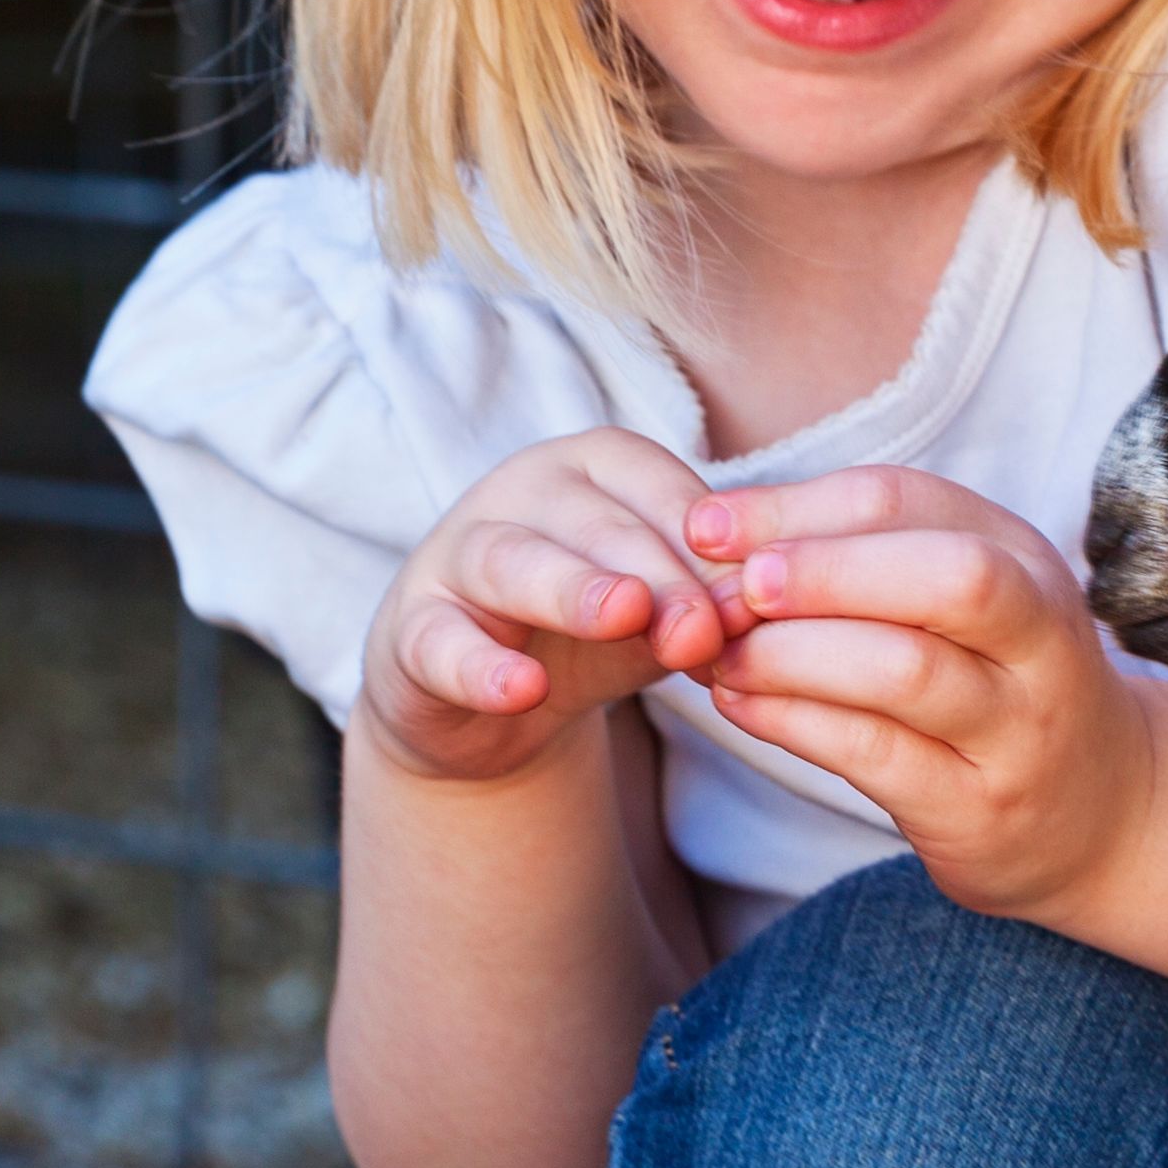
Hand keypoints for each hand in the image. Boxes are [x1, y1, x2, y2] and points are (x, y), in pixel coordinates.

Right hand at [356, 428, 739, 786]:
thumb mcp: (661, 617)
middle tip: (706, 628)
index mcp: (596, 468)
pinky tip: (522, 690)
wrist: (495, 699)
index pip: (659, 487)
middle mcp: (521, 492)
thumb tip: (751, 612)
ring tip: (625, 616)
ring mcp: (456, 556)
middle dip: (658, 575)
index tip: (755, 605)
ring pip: (512, 562)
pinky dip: (482, 667)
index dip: (711, 547)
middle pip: (595, 522)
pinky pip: (443, 642)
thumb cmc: (595, 631)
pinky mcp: (412, 630)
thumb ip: (702, 610)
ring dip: (572, 589)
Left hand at [687, 469, 1159, 918]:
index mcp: (1025, 560)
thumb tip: (715, 531)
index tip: (706, 528)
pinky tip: (742, 708)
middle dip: (821, 572)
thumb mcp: (957, 602)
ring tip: (719, 658)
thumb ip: (860, 558)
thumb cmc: (993, 687)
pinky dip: (794, 723)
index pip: (909, 499)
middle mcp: (1041, 637)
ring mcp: (1020, 729)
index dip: (795, 508)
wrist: (1101, 812)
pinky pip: (878, 754)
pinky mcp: (981, 808)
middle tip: (730, 593)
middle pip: (946, 577)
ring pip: (906, 670)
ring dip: (790, 656)